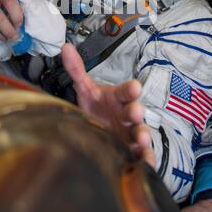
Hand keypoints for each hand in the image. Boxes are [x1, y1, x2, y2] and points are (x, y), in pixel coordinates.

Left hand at [61, 43, 154, 166]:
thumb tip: (65, 47)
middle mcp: (127, 115)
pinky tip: (145, 163)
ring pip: (140, 133)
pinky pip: (142, 156)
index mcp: (118, 98)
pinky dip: (146, 160)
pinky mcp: (132, 152)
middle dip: (136, 111)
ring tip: (141, 139)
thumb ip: (76, 69)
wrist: (102, 130)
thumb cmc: (97, 108)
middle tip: (136, 111)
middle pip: (135, 111)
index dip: (129, 89)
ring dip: (143, 136)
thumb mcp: (86, 90)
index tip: (134, 86)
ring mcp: (131, 133)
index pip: (125, 91)